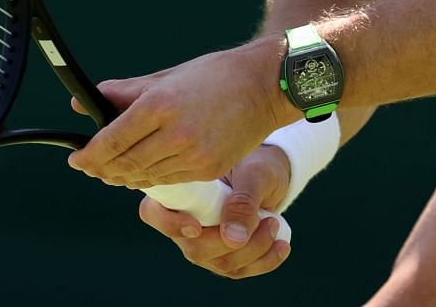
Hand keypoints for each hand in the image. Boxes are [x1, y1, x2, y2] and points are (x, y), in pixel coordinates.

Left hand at [66, 39, 295, 188]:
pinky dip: (151, 178)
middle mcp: (175, 134)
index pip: (111, 140)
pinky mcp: (209, 170)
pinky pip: (169, 180)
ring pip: (145, 177)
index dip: (88, 154)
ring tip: (113, 169)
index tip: (75, 158)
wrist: (265, 86)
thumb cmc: (214, 75)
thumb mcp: (165, 76)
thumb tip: (83, 102)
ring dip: (123, 176)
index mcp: (160, 104)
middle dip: (101, 169)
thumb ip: (123, 92)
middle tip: (89, 166)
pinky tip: (144, 170)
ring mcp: (194, 156)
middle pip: (124, 164)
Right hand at [136, 145, 294, 278]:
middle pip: (194, 249)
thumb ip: (242, 201)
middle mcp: (184, 223)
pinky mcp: (224, 257)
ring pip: (220, 263)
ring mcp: (203, 244)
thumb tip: (232, 240)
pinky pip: (240, 271)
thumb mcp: (253, 174)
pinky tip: (282, 246)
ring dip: (254, 250)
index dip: (169, 224)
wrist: (269, 175)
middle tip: (265, 219)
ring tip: (275, 223)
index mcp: (179, 193)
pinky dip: (265, 262)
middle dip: (231, 242)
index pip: (152, 213)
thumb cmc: (254, 165)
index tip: (196, 226)